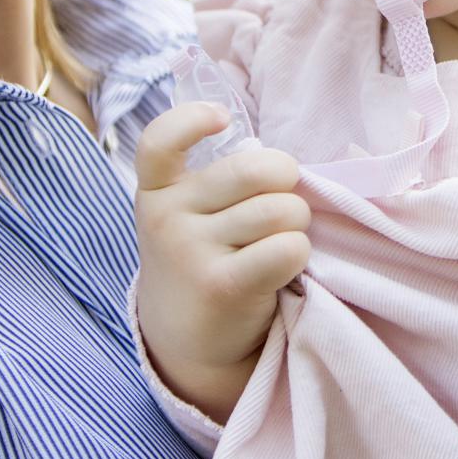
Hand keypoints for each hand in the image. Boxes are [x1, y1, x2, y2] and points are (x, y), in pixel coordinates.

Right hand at [134, 102, 310, 421]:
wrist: (186, 341)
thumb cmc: (205, 258)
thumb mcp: (190, 215)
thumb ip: (220, 182)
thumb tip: (286, 169)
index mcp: (158, 190)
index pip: (159, 141)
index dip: (191, 119)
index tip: (221, 118)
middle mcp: (167, 217)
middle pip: (256, 170)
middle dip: (286, 182)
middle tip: (280, 205)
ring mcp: (190, 252)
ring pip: (280, 209)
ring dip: (297, 223)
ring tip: (279, 241)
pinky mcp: (222, 286)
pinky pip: (288, 247)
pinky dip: (299, 253)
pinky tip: (282, 267)